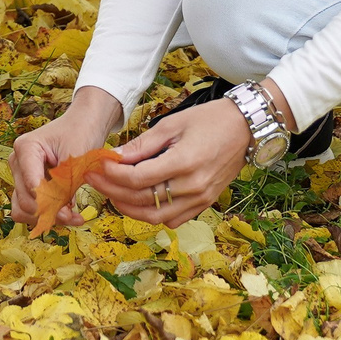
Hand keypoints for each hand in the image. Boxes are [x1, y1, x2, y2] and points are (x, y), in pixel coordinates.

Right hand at [11, 87, 121, 226]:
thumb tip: (60, 213)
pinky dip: (46, 214)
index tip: (70, 211)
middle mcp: (17, 162)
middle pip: (25, 201)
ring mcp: (21, 174)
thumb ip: (65, 184)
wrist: (84, 124)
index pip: (31, 185)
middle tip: (75, 216)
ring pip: (24, 208)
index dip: (49, 203)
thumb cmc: (81, 133)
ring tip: (72, 216)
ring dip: (46, 217)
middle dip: (50, 213)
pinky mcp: (28, 184)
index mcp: (26, 148)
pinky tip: (67, 212)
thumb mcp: (76, 158)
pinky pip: (30, 207)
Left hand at [92, 98, 250, 225]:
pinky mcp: (205, 203)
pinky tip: (138, 203)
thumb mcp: (173, 124)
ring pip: (155, 216)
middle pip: (142, 200)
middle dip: (112, 191)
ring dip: (128, 208)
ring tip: (111, 194)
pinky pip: (173, 219)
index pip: (137, 178)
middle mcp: (192, 186)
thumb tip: (115, 157)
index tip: (97, 166)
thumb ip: (143, 144)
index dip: (112, 175)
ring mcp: (200, 199)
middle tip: (94, 180)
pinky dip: (152, 215)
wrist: (246, 129)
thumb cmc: (209, 120)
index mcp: (184, 162)